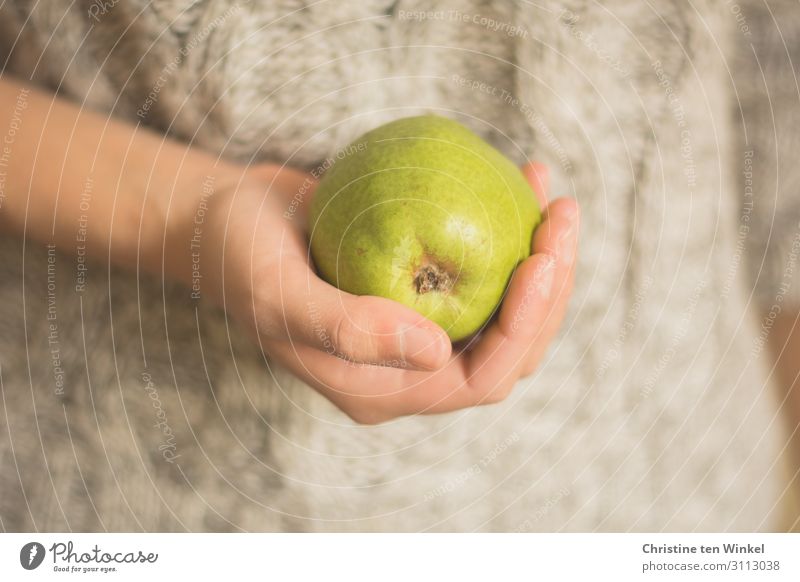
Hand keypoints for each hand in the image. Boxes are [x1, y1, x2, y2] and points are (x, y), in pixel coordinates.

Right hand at [204, 162, 578, 423]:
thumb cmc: (238, 258)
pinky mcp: (417, 280)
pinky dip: (507, 232)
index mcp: (384, 390)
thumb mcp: (280, 295)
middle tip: (561, 216)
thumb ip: (350, 331)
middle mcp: (409, 365)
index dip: (523, 328)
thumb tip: (437, 351)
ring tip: (553, 197)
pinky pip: (479, 267)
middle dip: (550, 288)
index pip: (478, 379)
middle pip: (508, 345)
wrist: (220, 219)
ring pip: (504, 307)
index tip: (543, 259)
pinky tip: (519, 185)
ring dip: (540, 258)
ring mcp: (416, 322)